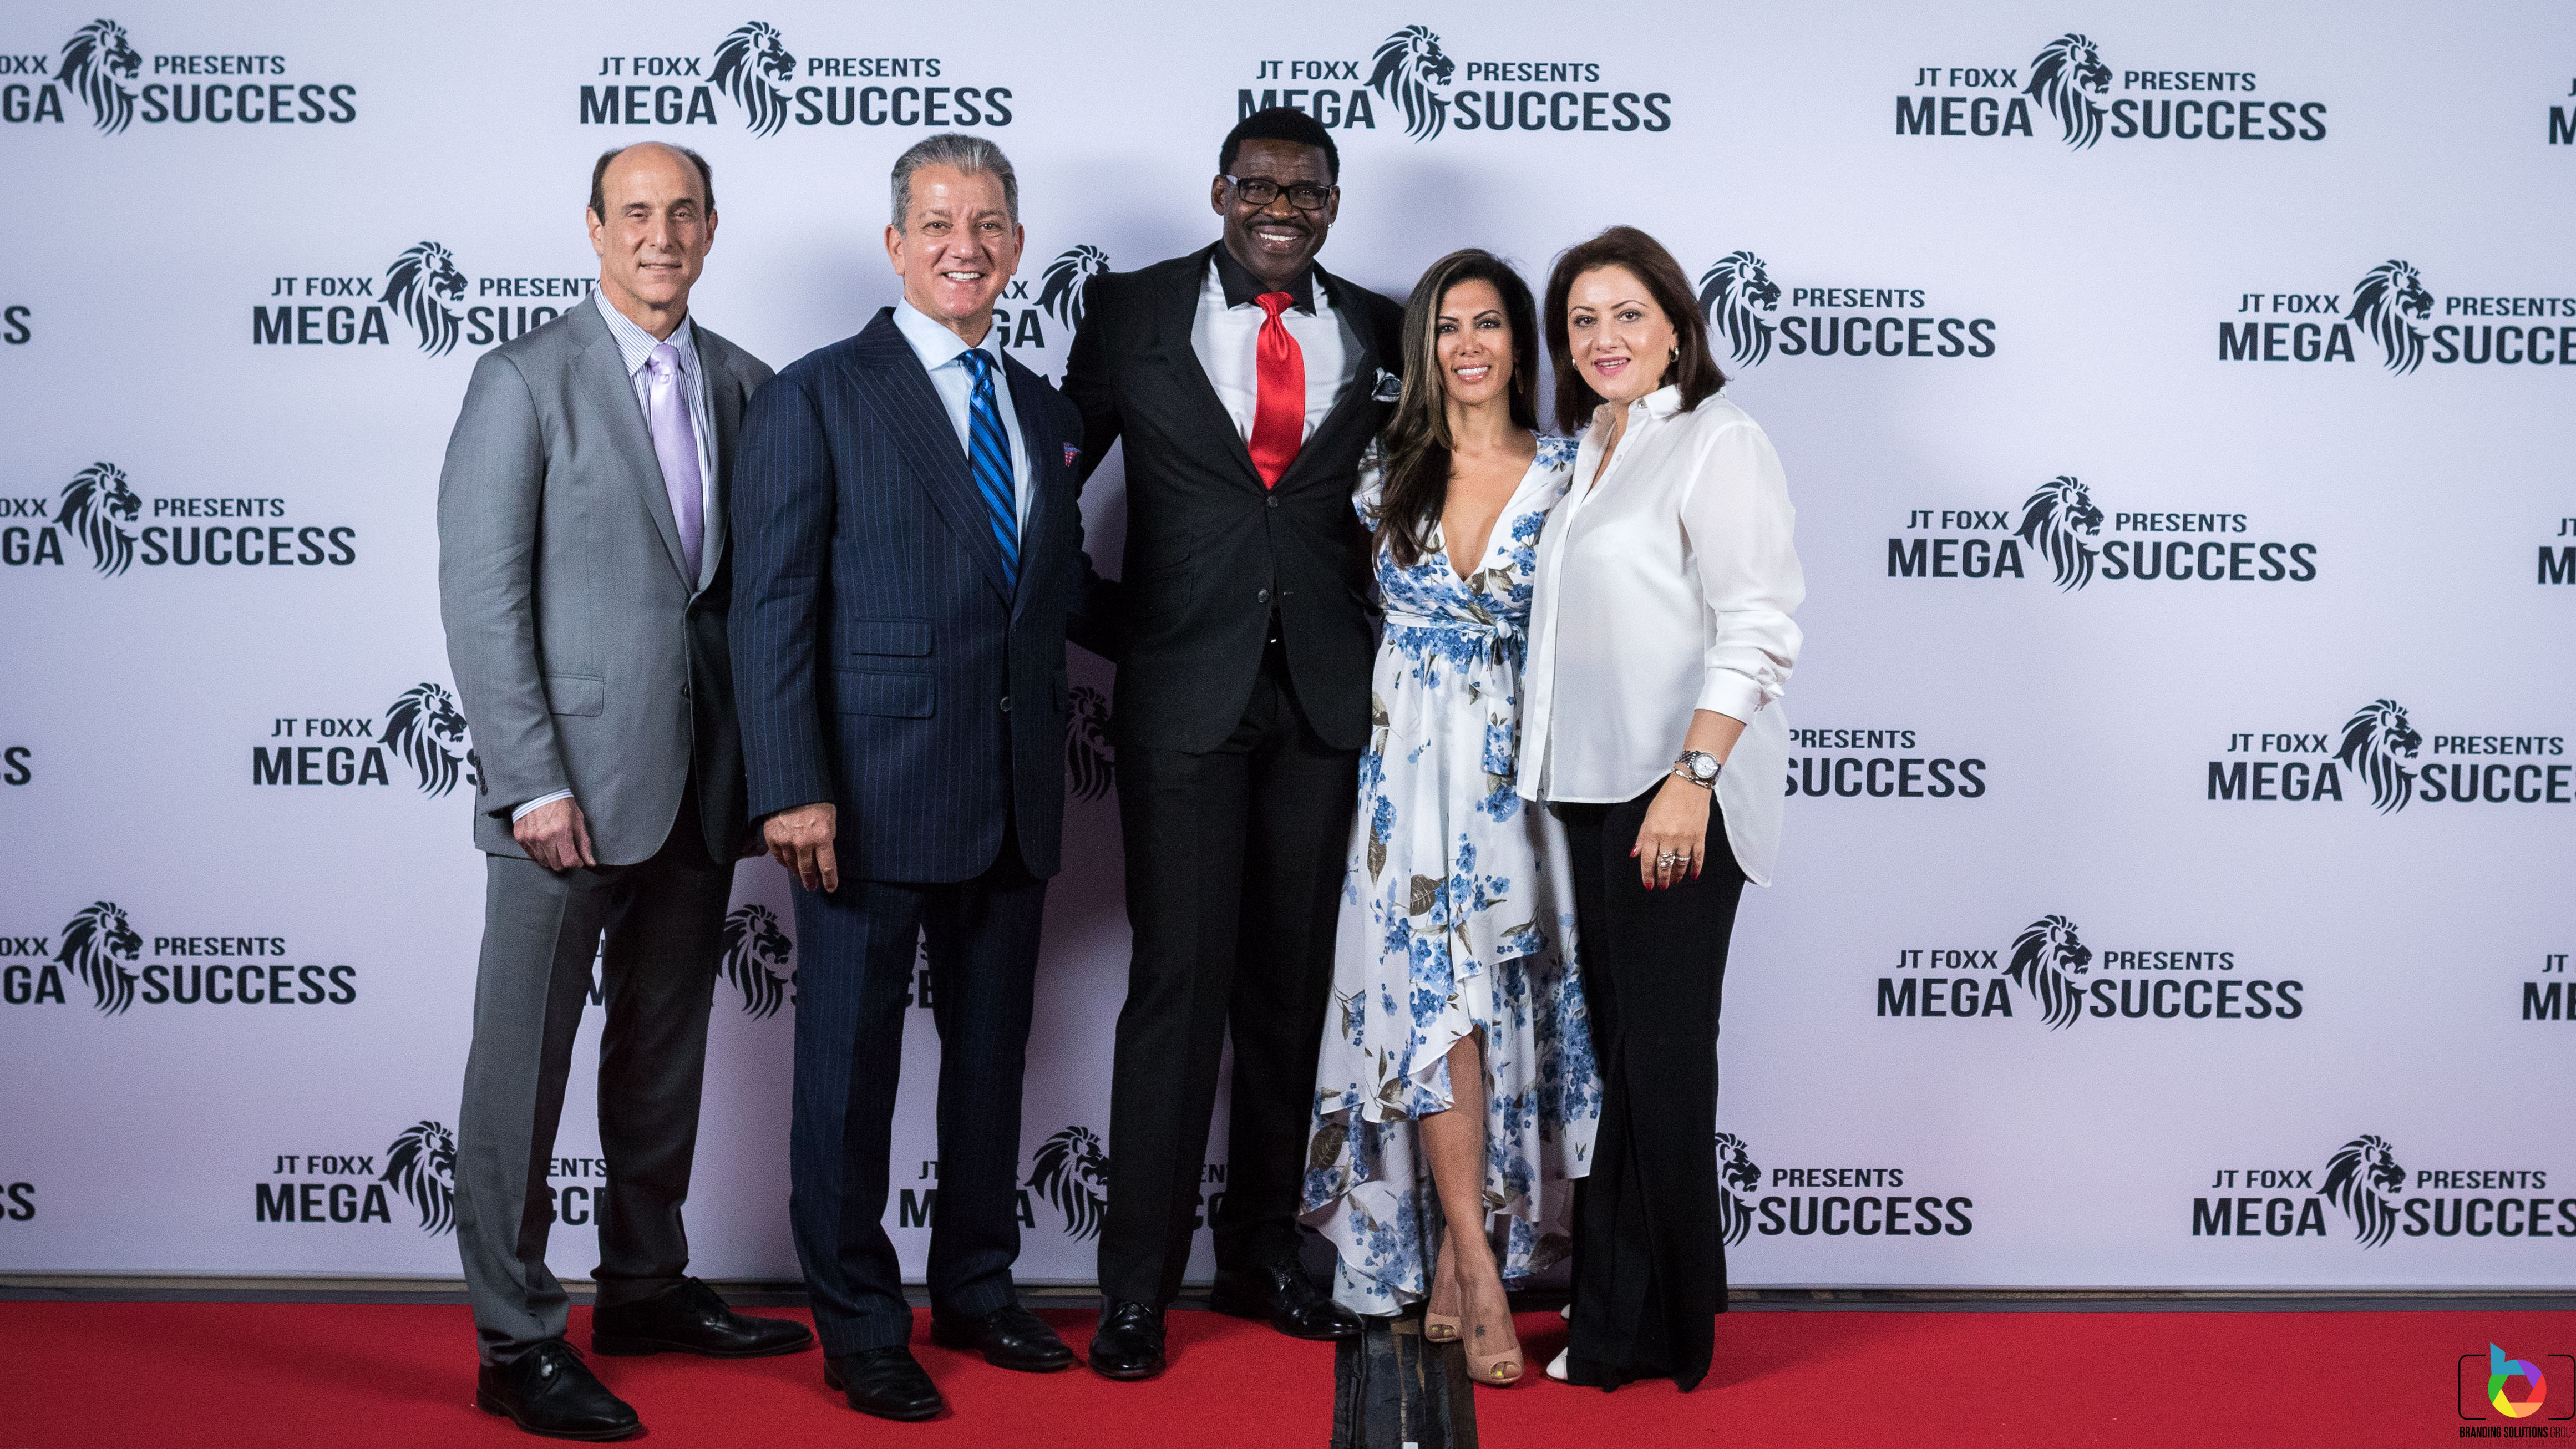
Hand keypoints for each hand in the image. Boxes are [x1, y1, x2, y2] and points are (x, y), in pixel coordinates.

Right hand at [513, 796, 596, 872]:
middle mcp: (544, 837)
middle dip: (564, 861)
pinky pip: (531, 854)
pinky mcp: (520, 837)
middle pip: (556, 864)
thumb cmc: (561, 804)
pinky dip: (539, 852)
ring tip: (555, 846)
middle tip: (566, 852)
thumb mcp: (578, 821)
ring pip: (543, 861)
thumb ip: (583, 843)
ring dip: (551, 858)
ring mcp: (530, 838)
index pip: (568, 861)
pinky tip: (544, 842)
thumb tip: (590, 863)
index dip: (575, 863)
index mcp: (561, 832)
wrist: (539, 791)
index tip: (577, 860)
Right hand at [764, 802, 838, 892]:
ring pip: (792, 865)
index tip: (830, 888)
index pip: (828, 866)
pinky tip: (788, 865)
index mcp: (822, 836)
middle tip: (812, 887)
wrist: (791, 786)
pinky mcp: (773, 838)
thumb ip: (827, 837)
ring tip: (800, 877)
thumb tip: (824, 852)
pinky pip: (779, 857)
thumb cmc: (814, 798)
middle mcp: (804, 842)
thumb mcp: (829, 817)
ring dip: (797, 873)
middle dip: (811, 881)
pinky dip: (784, 863)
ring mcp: (787, 841)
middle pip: (808, 869)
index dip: (830, 880)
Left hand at [1630, 775, 1710, 890]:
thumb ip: (1642, 837)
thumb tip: (1635, 854)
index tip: (1648, 885)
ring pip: (1680, 864)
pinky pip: (1697, 857)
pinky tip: (1692, 876)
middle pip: (1664, 865)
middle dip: (1662, 879)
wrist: (1690, 784)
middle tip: (1662, 887)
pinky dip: (1695, 868)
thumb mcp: (1649, 815)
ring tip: (1674, 881)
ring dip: (1677, 875)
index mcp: (1653, 832)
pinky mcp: (1699, 836)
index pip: (1648, 860)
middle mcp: (1669, 837)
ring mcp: (1685, 838)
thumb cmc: (1667, 798)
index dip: (1647, 875)